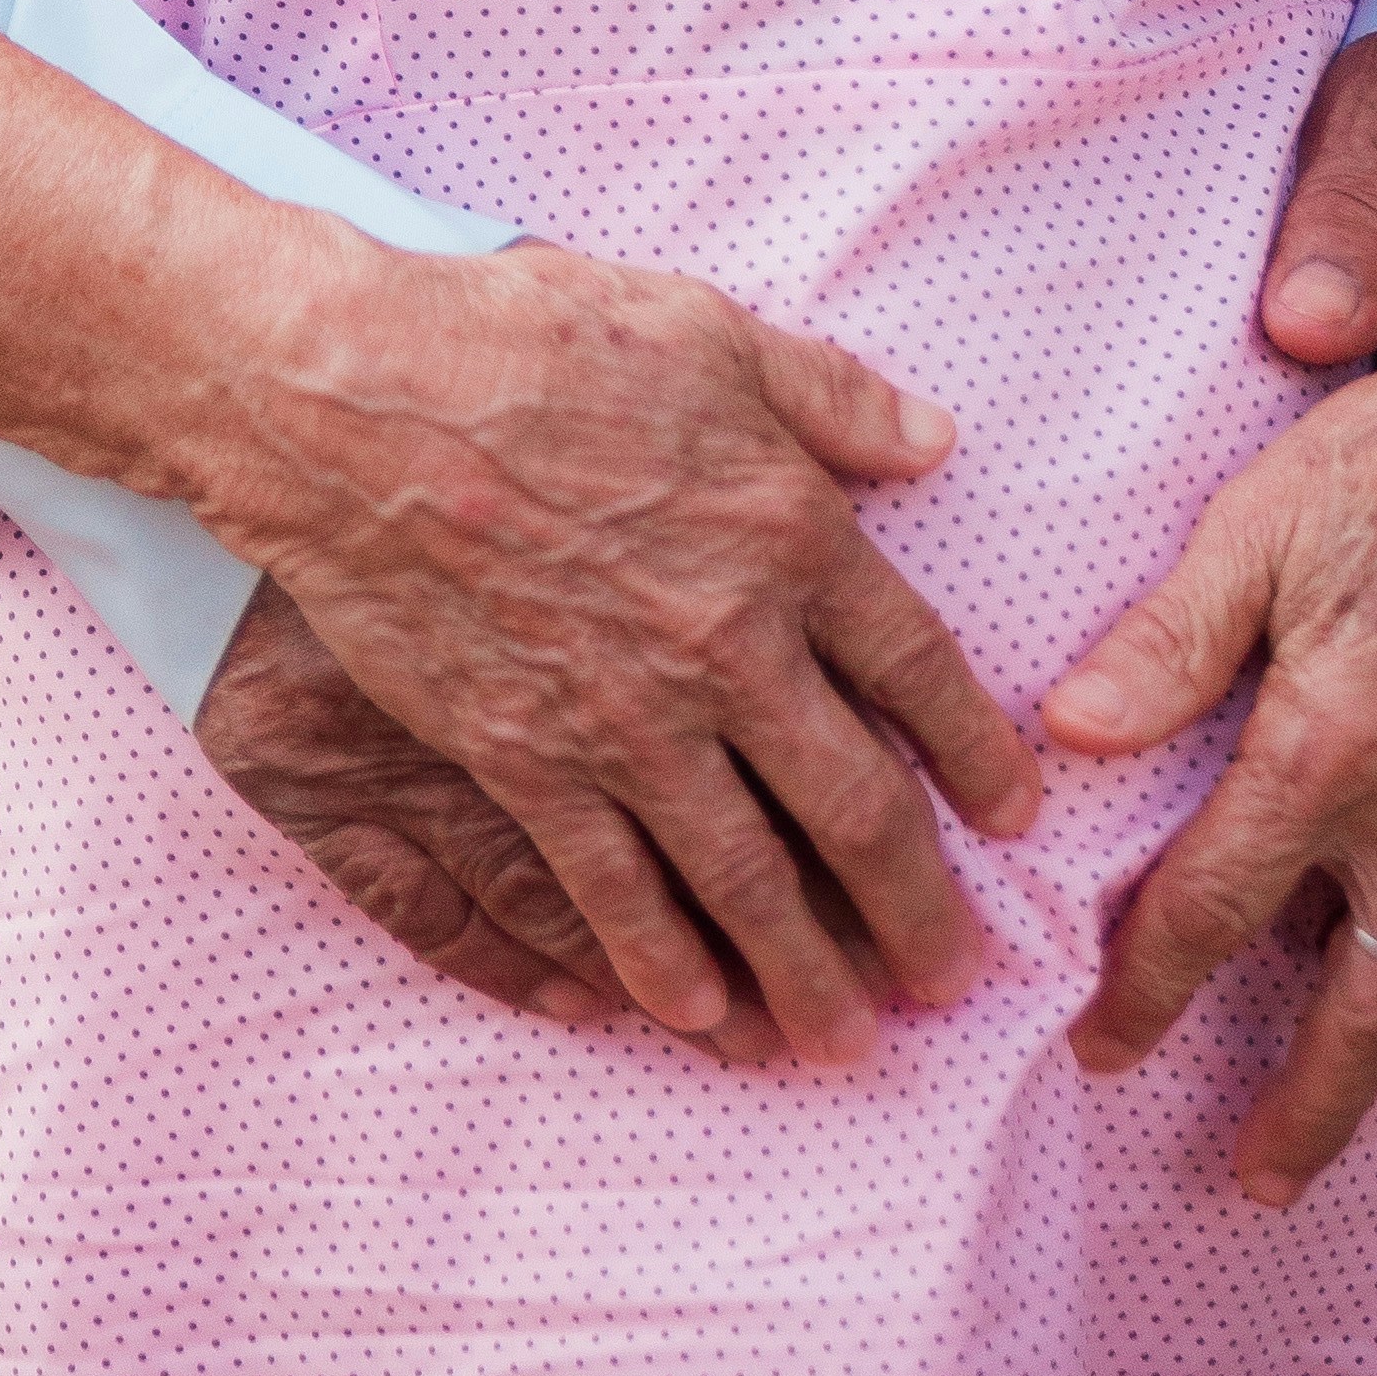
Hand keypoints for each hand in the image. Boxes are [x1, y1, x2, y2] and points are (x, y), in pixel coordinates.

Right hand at [180, 231, 1037, 1073]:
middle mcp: (730, 646)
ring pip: (745, 877)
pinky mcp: (526, 759)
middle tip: (956, 980)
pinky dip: (655, 960)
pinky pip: (610, 885)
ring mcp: (628, 718)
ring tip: (850, 1046)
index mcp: (789, 533)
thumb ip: (828, 396)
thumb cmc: (530, 340)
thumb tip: (934, 441)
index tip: (1017, 817)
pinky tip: (691, 1013)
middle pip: (855, 806)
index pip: (917, 668)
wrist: (359, 403)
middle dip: (916, 909)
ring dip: (806, 971)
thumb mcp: (704, 329)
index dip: (976, 752)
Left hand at [1040, 286, 1376, 1199]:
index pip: (1214, 910)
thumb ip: (1164, 641)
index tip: (1097, 1047)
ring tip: (1349, 1094)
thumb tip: (1066, 734)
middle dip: (1299, 1114)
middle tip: (1251, 1177)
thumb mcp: (1257, 521)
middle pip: (1356, 1020)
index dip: (1146, 990)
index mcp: (1328, 750)